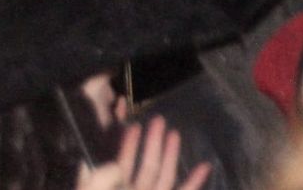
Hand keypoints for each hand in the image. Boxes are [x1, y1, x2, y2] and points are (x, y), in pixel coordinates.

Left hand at [74, 117, 210, 189]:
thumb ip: (98, 180)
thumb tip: (113, 164)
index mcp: (113, 185)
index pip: (119, 159)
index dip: (125, 141)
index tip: (131, 122)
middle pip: (146, 163)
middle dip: (152, 141)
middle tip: (159, 119)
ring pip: (164, 174)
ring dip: (171, 155)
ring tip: (175, 133)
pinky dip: (194, 181)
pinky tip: (204, 166)